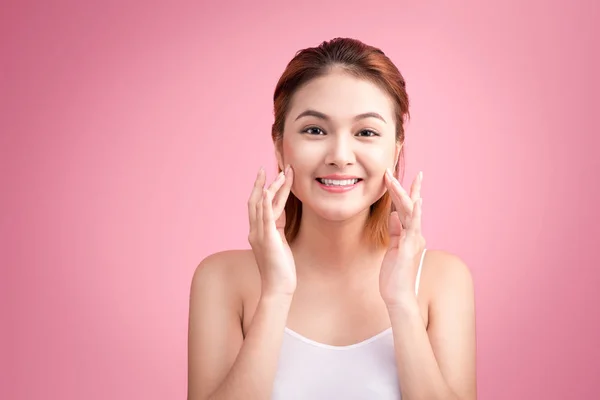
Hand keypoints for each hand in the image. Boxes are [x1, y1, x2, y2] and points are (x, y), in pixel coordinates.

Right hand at [247, 165, 296, 297]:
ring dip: (272, 187)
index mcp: (257, 232)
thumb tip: (282, 213)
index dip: (262, 188)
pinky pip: (266, 217)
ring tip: (281, 172)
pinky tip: (267, 191)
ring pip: (263, 205)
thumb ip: (277, 228)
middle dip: (260, 183)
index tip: (268, 175)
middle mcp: (255, 231)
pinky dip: (265, 203)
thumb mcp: (279, 243)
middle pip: (255, 201)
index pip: (258, 205)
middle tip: (266, 166)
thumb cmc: (280, 269)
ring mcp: (260, 235)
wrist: (278, 288)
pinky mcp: (268, 239)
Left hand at [379, 169, 425, 307]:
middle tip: (398, 170)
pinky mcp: (409, 248)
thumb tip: (394, 216)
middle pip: (410, 206)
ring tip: (396, 180)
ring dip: (405, 195)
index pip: (405, 208)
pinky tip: (417, 202)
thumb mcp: (392, 248)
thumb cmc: (394, 274)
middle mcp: (414, 234)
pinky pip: (413, 228)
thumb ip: (395, 232)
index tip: (394, 176)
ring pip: (411, 212)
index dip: (400, 192)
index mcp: (408, 233)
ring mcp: (413, 240)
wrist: (398, 295)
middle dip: (405, 187)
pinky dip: (416, 214)